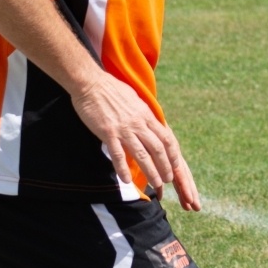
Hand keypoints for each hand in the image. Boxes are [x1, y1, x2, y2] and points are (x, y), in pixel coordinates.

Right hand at [70, 72, 200, 210]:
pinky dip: (123, 169)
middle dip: (165, 166)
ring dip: (150, 171)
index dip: (172, 154)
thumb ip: (143, 114)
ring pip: (142, 155)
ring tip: (155, 184)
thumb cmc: (112, 89)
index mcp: (146, 115)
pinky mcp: (108, 133)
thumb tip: (151, 122)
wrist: (91, 83)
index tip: (176, 165)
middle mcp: (138, 123)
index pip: (166, 138)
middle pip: (157, 149)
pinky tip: (126, 180)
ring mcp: (123, 129)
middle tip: (168, 180)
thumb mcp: (135, 99)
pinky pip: (118, 154)